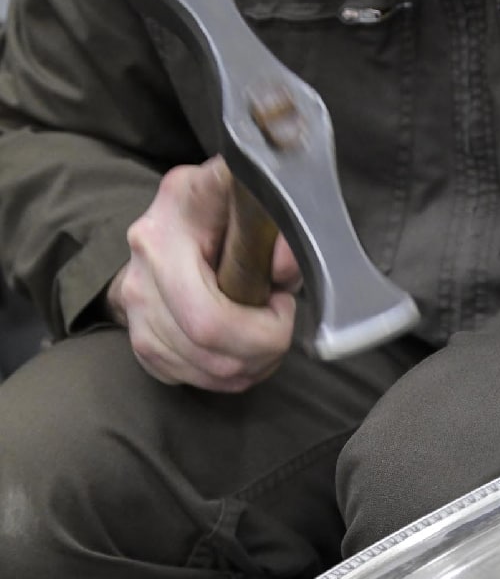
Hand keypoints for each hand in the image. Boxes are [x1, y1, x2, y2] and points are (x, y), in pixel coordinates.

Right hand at [106, 157, 300, 391]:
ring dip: (251, 365)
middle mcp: (142, 273)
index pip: (211, 317)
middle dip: (263, 349)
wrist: (173, 227)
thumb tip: (285, 266)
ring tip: (265, 334)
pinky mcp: (140, 342)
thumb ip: (277, 220)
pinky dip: (228, 375)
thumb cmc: (221, 214)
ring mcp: (134, 310)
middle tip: (279, 323)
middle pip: (210, 347)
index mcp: (167, 231)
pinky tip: (240, 348)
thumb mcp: (248, 199)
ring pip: (208, 371)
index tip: (281, 301)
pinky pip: (193, 379)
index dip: (262, 326)